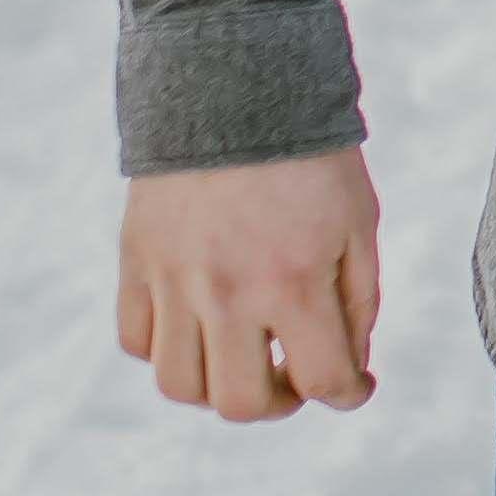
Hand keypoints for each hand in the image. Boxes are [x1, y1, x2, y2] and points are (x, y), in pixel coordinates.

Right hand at [118, 149, 382, 421]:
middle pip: (238, 404)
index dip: (350, 395)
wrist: (236, 91)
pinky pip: (136, 341)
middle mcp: (227, 293)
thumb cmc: (312, 160)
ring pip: (177, 385)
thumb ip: (358, 303)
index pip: (322, 381)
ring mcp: (174, 281)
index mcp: (293, 283)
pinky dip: (167, 351)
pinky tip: (202, 328)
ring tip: (246, 359)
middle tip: (295, 378)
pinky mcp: (135, 261)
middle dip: (278, 404)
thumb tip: (348, 367)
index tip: (357, 386)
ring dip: (217, 388)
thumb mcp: (360, 225)